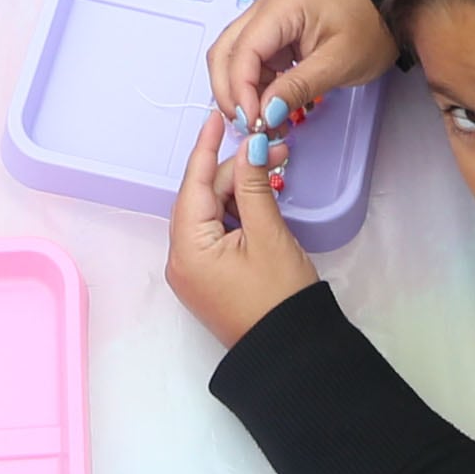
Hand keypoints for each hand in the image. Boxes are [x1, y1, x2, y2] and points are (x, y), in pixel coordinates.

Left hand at [165, 110, 316, 347]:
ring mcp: (193, 271)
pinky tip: (260, 199)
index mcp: (187, 248)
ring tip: (274, 172)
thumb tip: (249, 148)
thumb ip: (253, 186)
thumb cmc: (281, 300)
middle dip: (236, 171)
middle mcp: (180, 259)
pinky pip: (216, 233)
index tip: (216, 117)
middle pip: (203, 196)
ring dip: (239, 191)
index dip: (207, 147)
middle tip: (274, 151)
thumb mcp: (268, 235)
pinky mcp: (209, 279)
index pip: (194, 183)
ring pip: (211, 213)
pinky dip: (236, 214)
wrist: (293, 356)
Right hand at [207, 0, 392, 131]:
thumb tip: (266, 112)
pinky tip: (271, 111)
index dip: (241, 90)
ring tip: (262, 123)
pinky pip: (251, 64)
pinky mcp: (273, 37)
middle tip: (248, 126)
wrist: (387, 13)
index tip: (253, 122)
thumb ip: (298, 87)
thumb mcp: (338, 63)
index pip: (242, 52)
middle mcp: (263, 10)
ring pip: (233, 60)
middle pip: (224, 53)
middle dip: (229, 92)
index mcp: (279, 8)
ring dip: (240, 93)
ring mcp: (266, 22)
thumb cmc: (369, 29)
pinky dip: (255, 89)